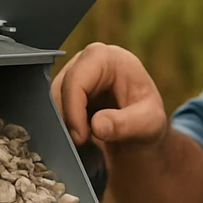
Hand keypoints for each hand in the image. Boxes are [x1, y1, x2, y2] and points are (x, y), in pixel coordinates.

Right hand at [50, 43, 166, 148]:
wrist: (143, 127)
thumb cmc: (148, 119)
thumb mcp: (148, 123)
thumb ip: (126, 124)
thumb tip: (97, 125)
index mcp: (107, 57)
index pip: (76, 79)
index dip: (73, 109)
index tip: (80, 137)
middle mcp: (86, 60)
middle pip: (60, 89)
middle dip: (67, 119)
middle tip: (79, 145)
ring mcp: (75, 74)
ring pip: (53, 100)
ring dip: (63, 124)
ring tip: (82, 144)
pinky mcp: (68, 90)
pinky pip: (54, 108)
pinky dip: (62, 125)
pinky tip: (78, 139)